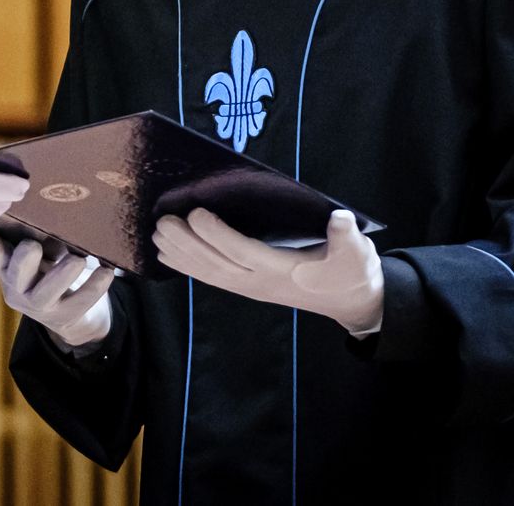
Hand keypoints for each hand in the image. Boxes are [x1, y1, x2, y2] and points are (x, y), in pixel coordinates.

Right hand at [0, 228, 113, 348]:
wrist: (67, 309)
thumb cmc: (48, 266)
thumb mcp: (39, 247)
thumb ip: (38, 231)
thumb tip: (55, 200)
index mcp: (6, 263)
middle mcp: (16, 286)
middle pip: (15, 276)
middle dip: (22, 262)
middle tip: (33, 246)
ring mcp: (37, 305)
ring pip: (44, 294)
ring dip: (61, 276)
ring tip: (78, 260)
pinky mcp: (62, 317)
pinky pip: (77, 304)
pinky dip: (93, 287)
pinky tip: (106, 272)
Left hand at [152, 208, 383, 333]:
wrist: (351, 301)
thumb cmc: (351, 271)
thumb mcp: (356, 254)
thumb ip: (347, 237)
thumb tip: (341, 219)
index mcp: (284, 270)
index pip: (243, 251)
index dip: (218, 234)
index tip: (196, 213)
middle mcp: (261, 282)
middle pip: (217, 263)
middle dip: (186, 244)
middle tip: (162, 222)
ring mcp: (251, 287)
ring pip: (209, 273)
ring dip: (181, 254)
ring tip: (157, 234)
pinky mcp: (247, 287)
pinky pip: (211, 278)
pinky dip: (187, 266)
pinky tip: (168, 254)